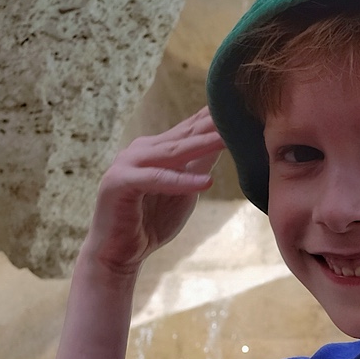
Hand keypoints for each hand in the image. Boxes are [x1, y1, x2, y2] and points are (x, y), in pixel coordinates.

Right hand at [83, 108, 222, 278]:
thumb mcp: (184, 189)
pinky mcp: (119, 183)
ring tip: (227, 137)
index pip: (188, 129)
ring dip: (200, 145)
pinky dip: (181, 181)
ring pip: (170, 153)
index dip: (213, 118)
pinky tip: (205, 183)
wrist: (118, 254)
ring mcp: (127, 164)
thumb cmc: (151, 221)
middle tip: (239, 109)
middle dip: (211, 124)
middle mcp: (140, 150)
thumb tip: (223, 139)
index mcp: (155, 149)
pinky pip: (156, 180)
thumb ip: (199, 165)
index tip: (240, 104)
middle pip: (182, 136)